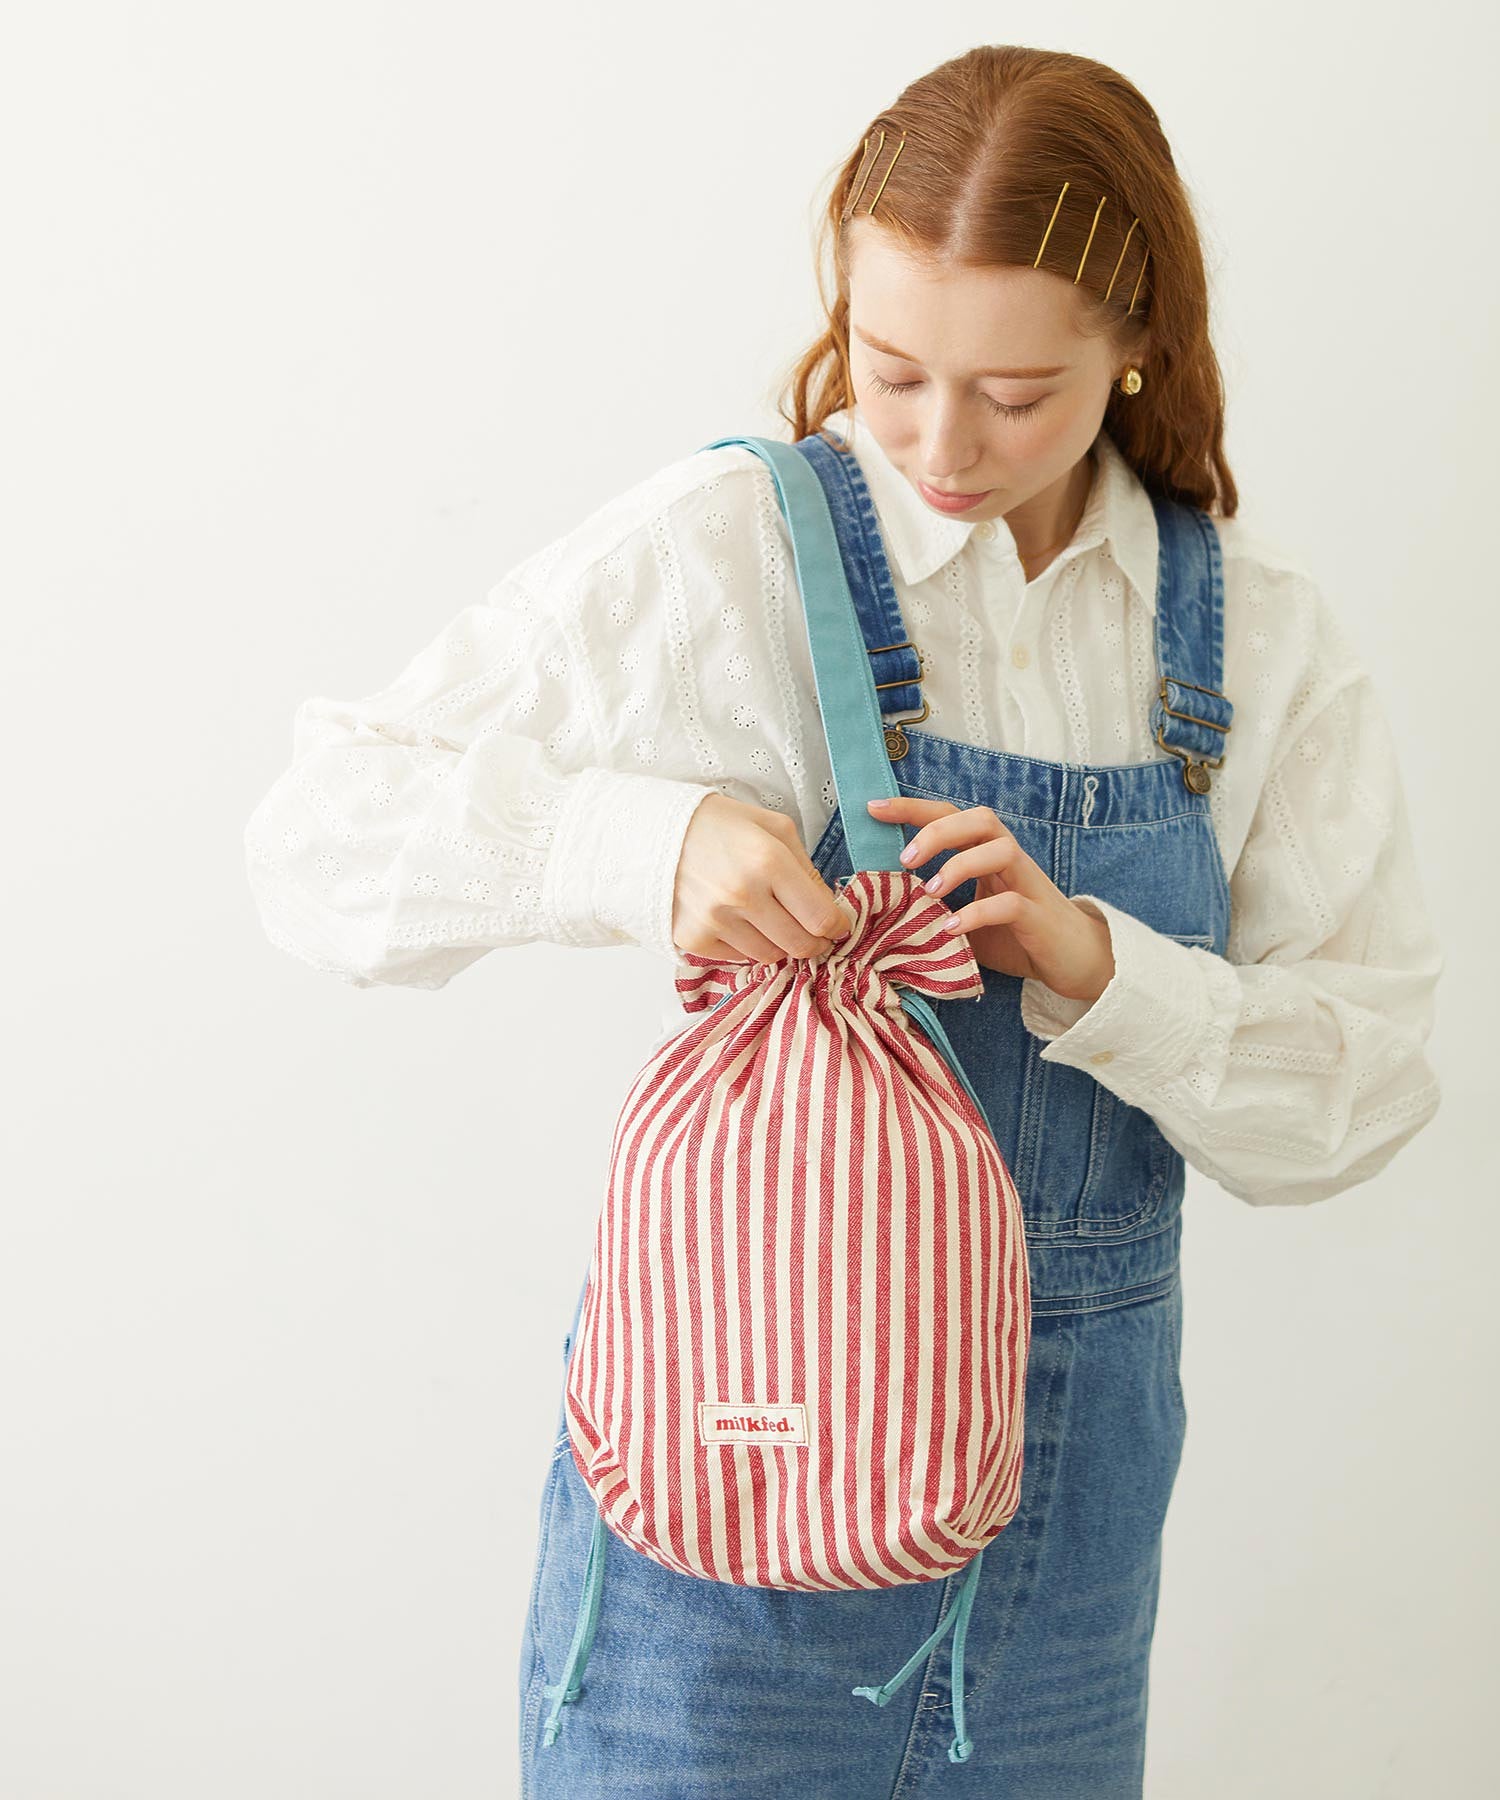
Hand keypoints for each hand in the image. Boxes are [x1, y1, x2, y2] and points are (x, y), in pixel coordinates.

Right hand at [672, 793, 854, 963]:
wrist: (653, 831)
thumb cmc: (718, 825)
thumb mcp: (773, 827)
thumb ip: (806, 867)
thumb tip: (829, 907)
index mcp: (768, 861)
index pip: (821, 917)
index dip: (837, 926)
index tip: (837, 925)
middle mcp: (743, 895)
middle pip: (801, 945)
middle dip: (815, 942)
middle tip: (812, 932)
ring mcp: (715, 920)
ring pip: (771, 956)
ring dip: (778, 943)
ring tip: (769, 919)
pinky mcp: (693, 938)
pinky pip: (738, 958)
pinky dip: (745, 945)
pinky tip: (739, 921)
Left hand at [867, 795, 1115, 1002]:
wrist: (1074, 962)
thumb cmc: (1017, 936)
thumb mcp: (967, 919)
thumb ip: (936, 909)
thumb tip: (884, 912)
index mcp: (988, 854)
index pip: (952, 816)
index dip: (914, 809)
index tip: (874, 808)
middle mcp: (1010, 861)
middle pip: (981, 819)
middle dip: (938, 831)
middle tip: (905, 859)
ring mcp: (1028, 885)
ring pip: (1001, 849)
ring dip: (959, 865)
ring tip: (929, 892)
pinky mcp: (1039, 917)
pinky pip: (1010, 904)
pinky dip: (976, 913)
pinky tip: (951, 929)